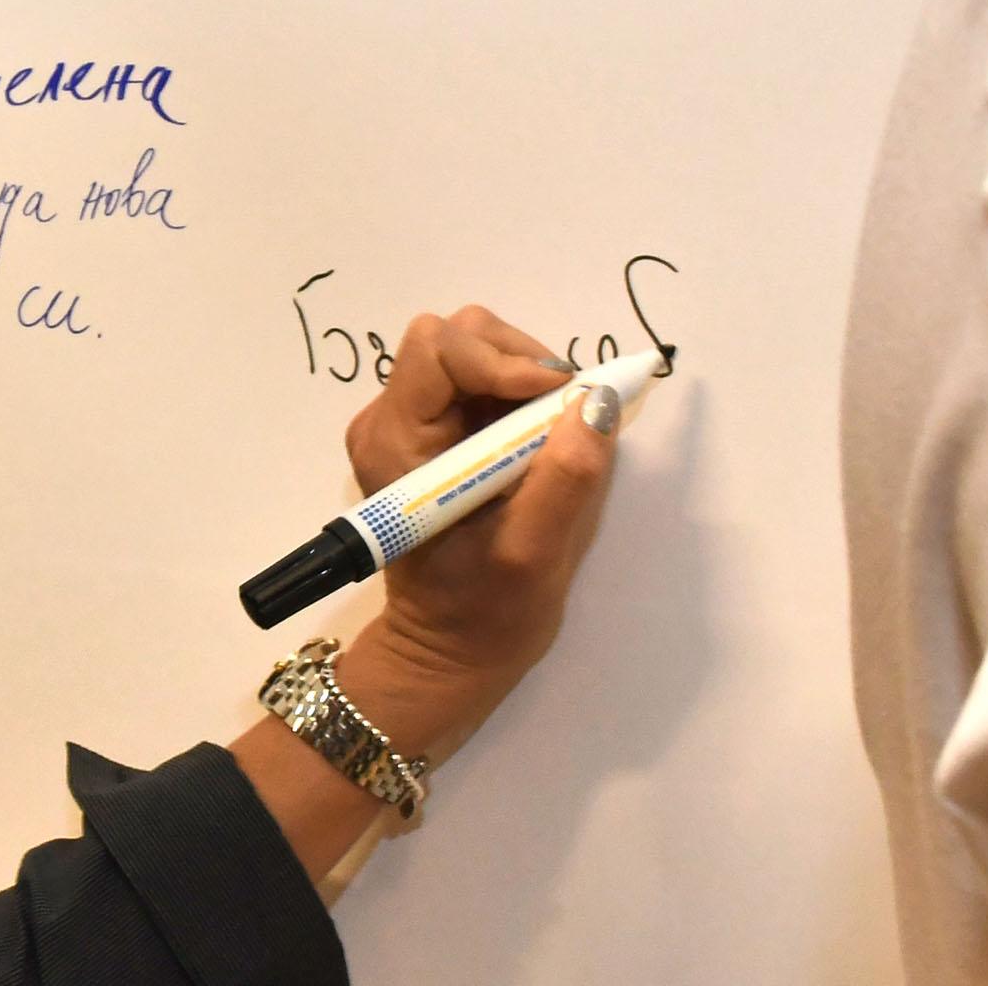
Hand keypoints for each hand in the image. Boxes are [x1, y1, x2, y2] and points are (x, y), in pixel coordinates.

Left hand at [333, 306, 618, 758]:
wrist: (449, 651)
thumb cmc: (484, 614)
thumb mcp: (534, 556)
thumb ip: (565, 478)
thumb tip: (596, 402)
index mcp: (395, 442)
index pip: (438, 348)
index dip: (504, 359)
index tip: (555, 397)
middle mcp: (390, 420)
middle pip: (456, 337)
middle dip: (520, 362)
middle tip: (565, 415)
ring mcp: (409, 424)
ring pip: (472, 352)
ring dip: (525, 380)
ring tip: (555, 434)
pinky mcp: (434, 434)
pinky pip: (479, 384)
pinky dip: (519, 398)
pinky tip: (539, 444)